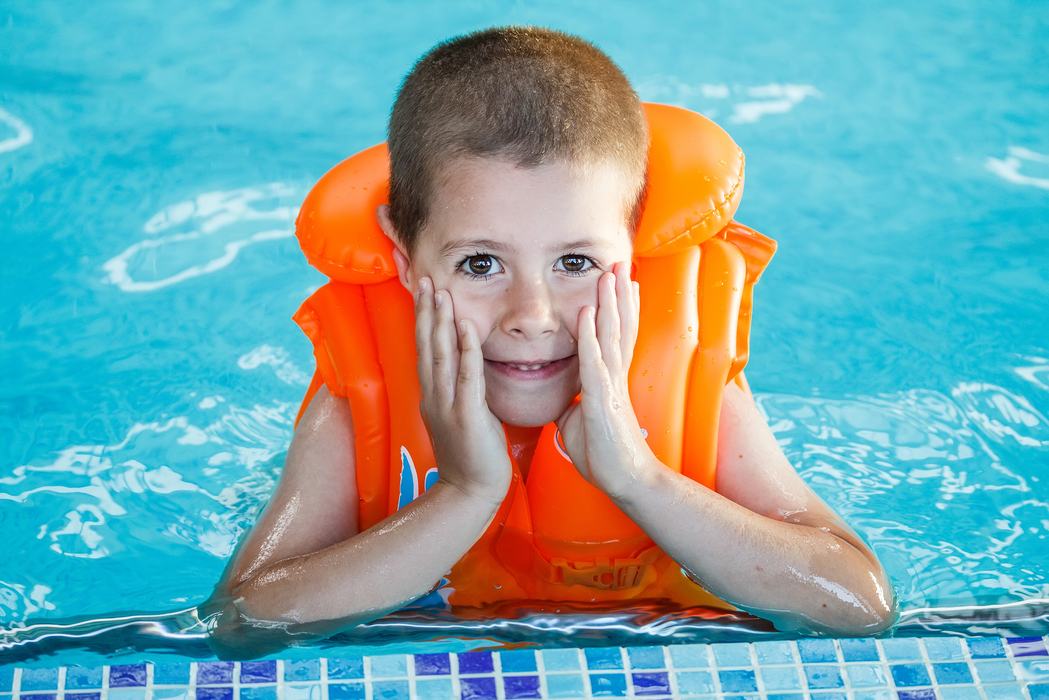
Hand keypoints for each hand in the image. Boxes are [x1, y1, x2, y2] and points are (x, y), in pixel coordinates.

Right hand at [414, 277, 511, 505]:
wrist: (471, 493)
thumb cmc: (472, 455)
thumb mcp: (460, 416)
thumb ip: (461, 390)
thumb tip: (468, 366)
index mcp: (433, 396)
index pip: (425, 349)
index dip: (423, 318)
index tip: (423, 290)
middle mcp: (434, 396)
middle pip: (427, 345)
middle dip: (426, 310)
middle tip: (424, 278)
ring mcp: (448, 406)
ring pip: (441, 355)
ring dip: (440, 322)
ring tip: (440, 292)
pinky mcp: (467, 416)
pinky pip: (467, 377)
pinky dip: (466, 350)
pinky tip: (466, 326)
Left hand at [555, 262, 656, 499]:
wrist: (623, 479)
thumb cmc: (603, 453)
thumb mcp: (582, 419)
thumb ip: (575, 400)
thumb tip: (564, 396)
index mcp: (610, 379)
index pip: (616, 334)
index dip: (619, 307)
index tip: (620, 282)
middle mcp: (614, 375)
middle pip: (619, 325)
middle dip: (618, 293)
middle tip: (619, 262)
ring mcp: (611, 384)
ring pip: (610, 334)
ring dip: (609, 303)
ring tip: (608, 274)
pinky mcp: (602, 398)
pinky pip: (594, 360)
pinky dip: (590, 336)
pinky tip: (586, 314)